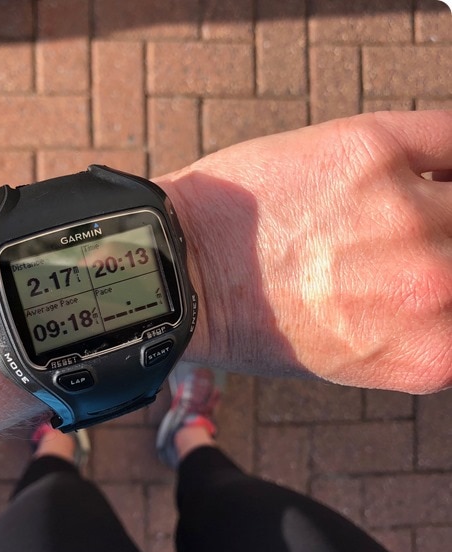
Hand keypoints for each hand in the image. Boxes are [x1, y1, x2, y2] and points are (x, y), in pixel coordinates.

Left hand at [162, 110, 451, 393]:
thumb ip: (416, 335)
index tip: (434, 270)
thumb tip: (447, 301)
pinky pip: (449, 137)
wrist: (181, 267)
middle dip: (441, 248)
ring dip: (438, 200)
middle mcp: (433, 286)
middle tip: (402, 244)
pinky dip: (440, 152)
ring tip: (388, 208)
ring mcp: (405, 213)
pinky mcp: (370, 152)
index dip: (451, 286)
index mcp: (429, 353)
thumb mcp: (346, 359)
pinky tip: (401, 169)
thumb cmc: (248, 319)